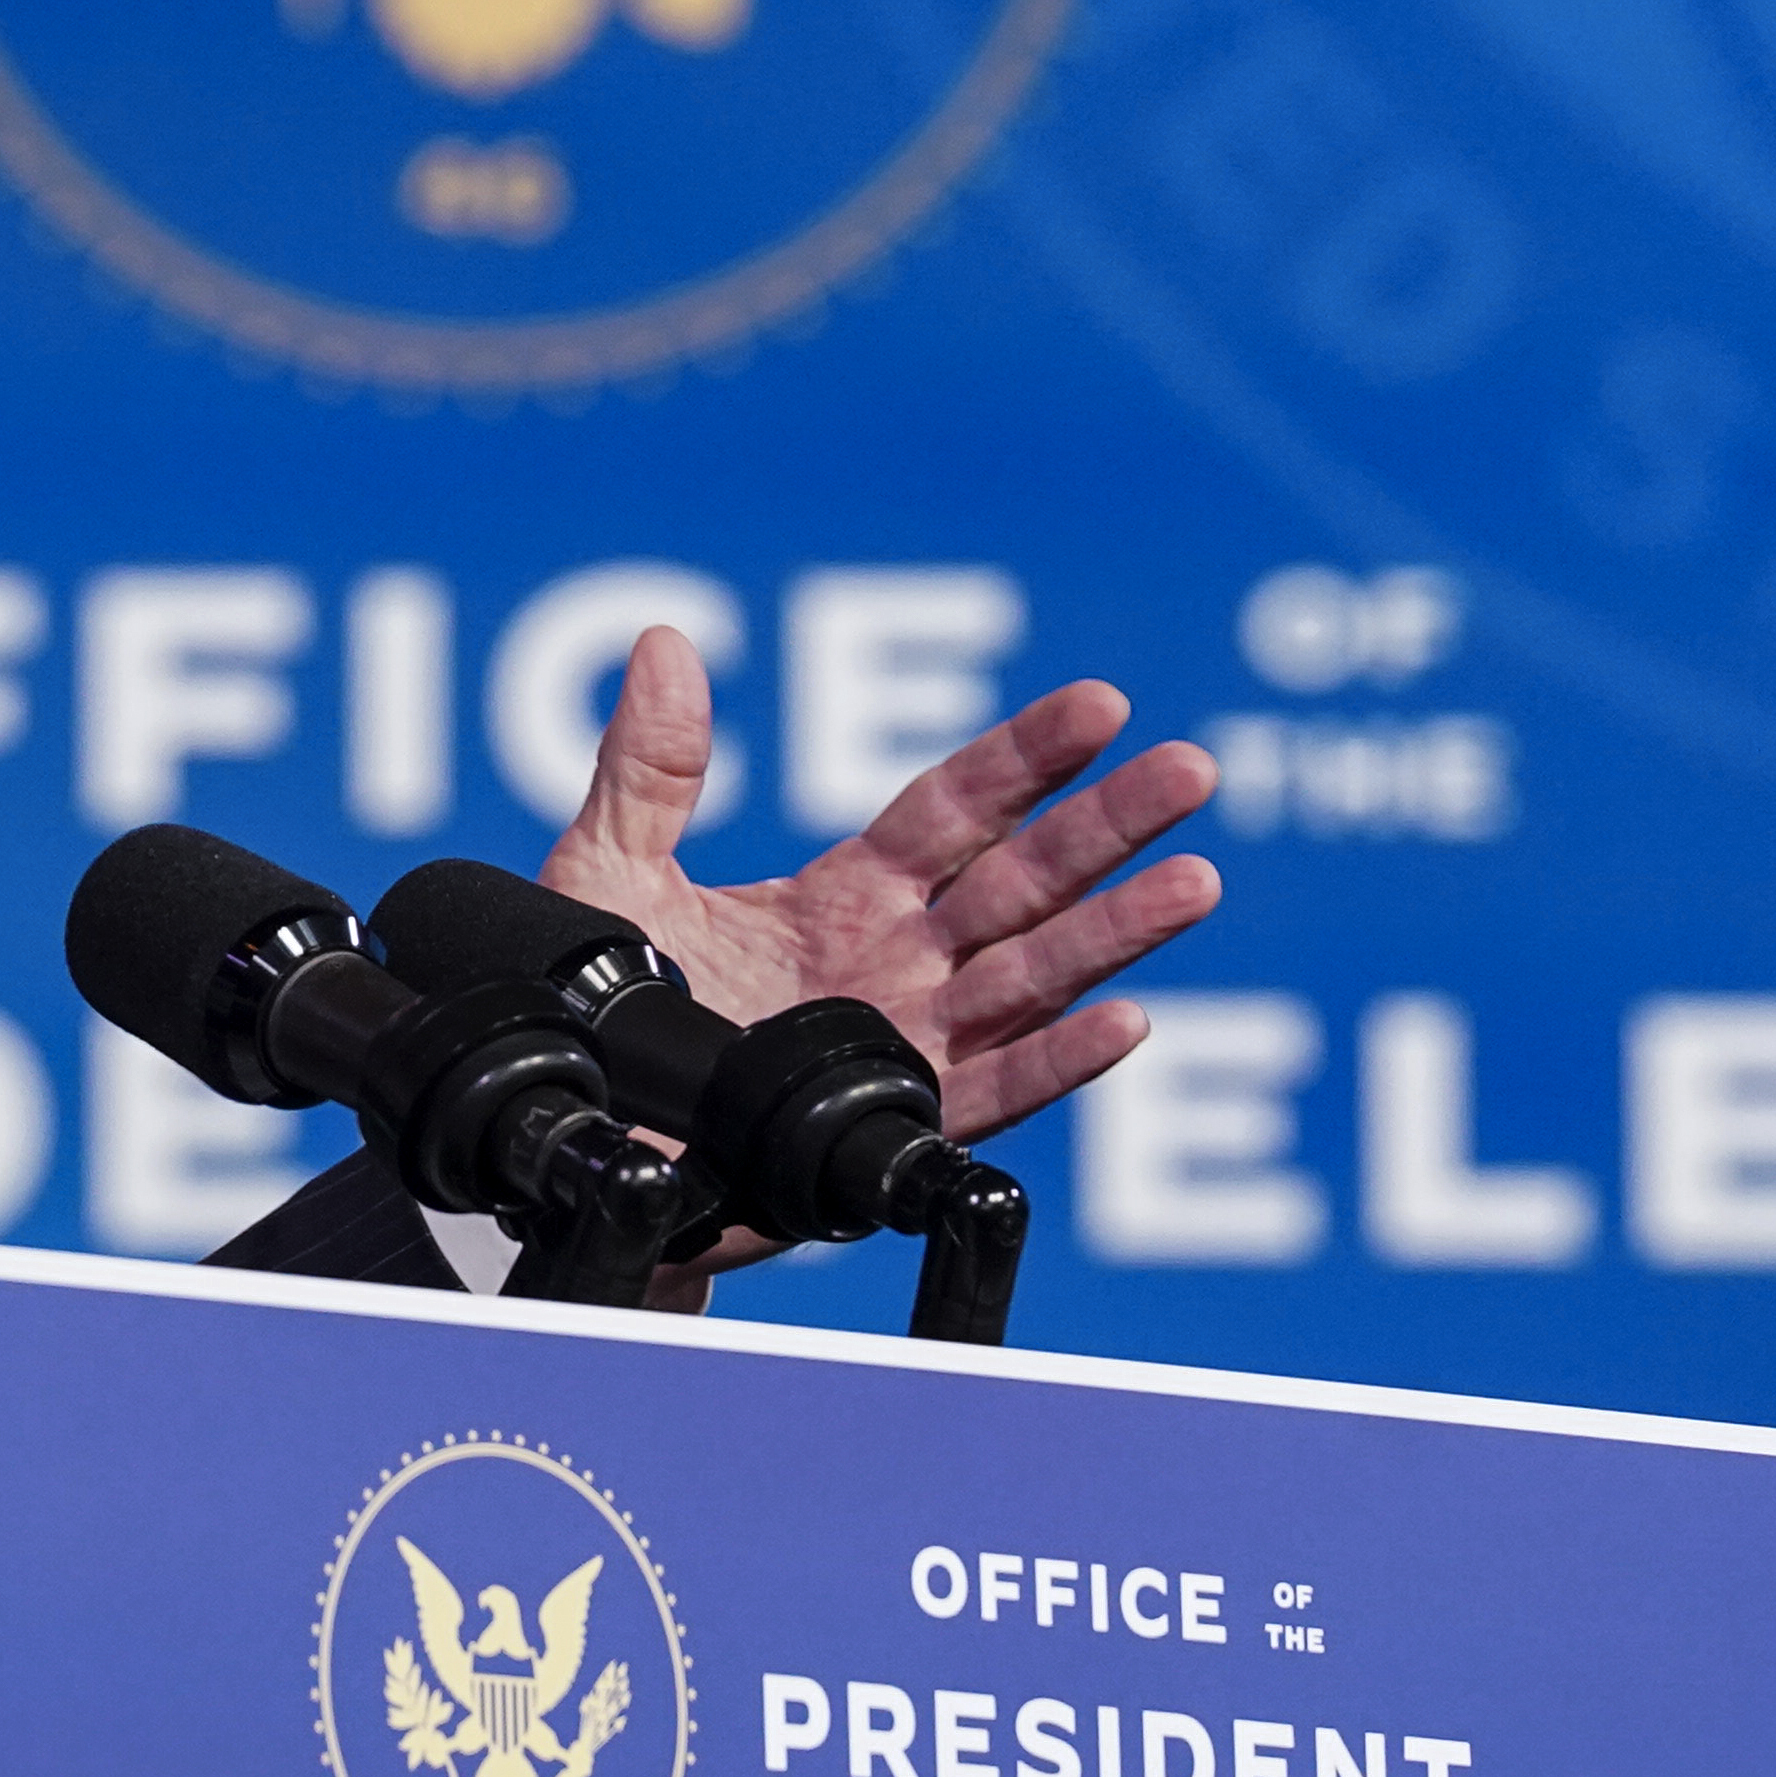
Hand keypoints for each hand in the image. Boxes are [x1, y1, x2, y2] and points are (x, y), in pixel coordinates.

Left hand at [542, 630, 1219, 1275]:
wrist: (580, 1135)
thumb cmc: (601, 1010)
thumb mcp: (609, 870)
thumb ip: (648, 767)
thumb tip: (663, 641)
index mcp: (844, 895)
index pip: (956, 810)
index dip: (1026, 758)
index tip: (1103, 705)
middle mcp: (896, 963)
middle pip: (1023, 880)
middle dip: (1108, 827)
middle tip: (1191, 771)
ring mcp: (907, 1042)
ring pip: (1033, 977)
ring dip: (1116, 934)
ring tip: (1195, 880)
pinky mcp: (896, 1123)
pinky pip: (994, 1089)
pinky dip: (1058, 1060)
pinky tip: (1125, 1023)